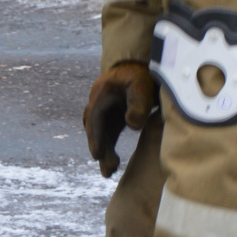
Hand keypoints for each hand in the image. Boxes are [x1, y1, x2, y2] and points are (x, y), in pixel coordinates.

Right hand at [83, 61, 157, 177]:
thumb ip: (138, 104)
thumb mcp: (141, 86)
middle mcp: (99, 102)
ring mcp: (105, 108)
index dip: (95, 136)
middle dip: (99, 149)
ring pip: (100, 132)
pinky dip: (108, 145)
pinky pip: (107, 132)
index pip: (95, 118)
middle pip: (95, 128)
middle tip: (106, 171)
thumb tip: (131, 125)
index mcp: (101, 94)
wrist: (141, 65)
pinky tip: (111, 158)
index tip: (97, 154)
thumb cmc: (140, 75)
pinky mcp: (114, 114)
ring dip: (103, 150)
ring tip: (108, 171)